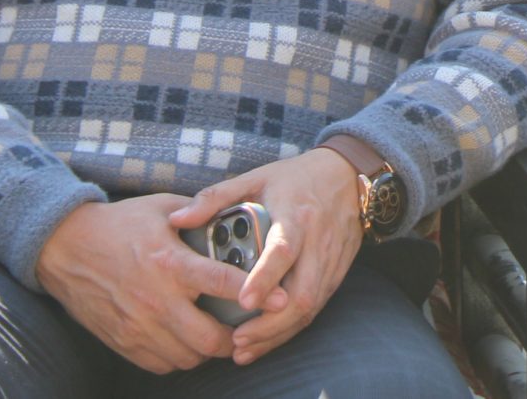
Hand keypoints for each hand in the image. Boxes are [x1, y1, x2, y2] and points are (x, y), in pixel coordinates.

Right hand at [35, 196, 252, 374]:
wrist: (65, 248)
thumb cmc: (119, 224)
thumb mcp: (162, 208)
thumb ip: (199, 215)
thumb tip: (234, 216)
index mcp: (170, 263)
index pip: (225, 283)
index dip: (259, 293)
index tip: (282, 300)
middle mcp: (156, 300)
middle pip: (210, 338)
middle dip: (235, 337)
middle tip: (243, 326)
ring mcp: (139, 326)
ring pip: (188, 357)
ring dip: (207, 349)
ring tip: (214, 332)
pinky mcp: (124, 342)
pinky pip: (162, 364)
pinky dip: (179, 356)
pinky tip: (183, 338)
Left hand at [178, 147, 363, 365]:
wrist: (349, 177)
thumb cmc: (296, 178)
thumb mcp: (254, 178)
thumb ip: (215, 198)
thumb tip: (177, 219)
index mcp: (295, 216)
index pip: (283, 251)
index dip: (265, 278)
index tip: (243, 302)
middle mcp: (317, 243)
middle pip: (300, 293)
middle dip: (269, 324)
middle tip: (236, 340)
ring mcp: (329, 263)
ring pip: (309, 308)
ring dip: (277, 333)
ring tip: (244, 349)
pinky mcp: (335, 276)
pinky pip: (315, 310)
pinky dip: (289, 329)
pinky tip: (265, 341)